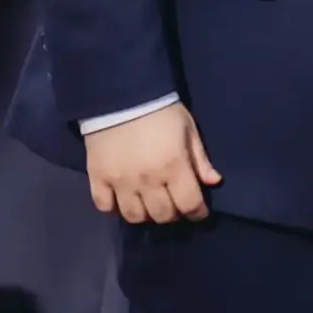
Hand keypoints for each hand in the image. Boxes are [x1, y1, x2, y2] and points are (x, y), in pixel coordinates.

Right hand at [84, 102, 221, 223]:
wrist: (122, 96)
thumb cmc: (162, 112)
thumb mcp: (188, 130)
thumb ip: (200, 159)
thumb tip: (214, 182)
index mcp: (174, 166)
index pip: (189, 204)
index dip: (197, 212)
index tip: (199, 211)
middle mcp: (147, 180)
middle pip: (162, 215)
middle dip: (173, 214)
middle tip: (174, 205)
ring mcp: (120, 182)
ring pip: (134, 216)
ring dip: (146, 215)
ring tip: (150, 204)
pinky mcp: (98, 179)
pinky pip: (104, 207)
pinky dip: (115, 209)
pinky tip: (123, 200)